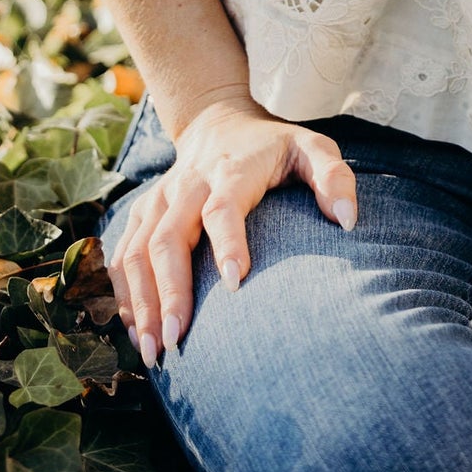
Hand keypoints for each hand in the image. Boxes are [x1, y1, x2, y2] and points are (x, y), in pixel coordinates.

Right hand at [105, 94, 357, 365]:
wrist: (218, 121)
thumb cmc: (273, 146)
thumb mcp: (312, 147)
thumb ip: (334, 177)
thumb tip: (349, 221)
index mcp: (231, 170)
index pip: (222, 207)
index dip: (227, 242)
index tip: (235, 283)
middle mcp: (187, 185)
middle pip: (168, 238)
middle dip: (170, 292)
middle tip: (178, 340)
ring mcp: (159, 200)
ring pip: (137, 251)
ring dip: (142, 302)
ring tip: (152, 350)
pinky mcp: (143, 214)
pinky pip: (123, 255)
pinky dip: (123, 293)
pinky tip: (134, 329)